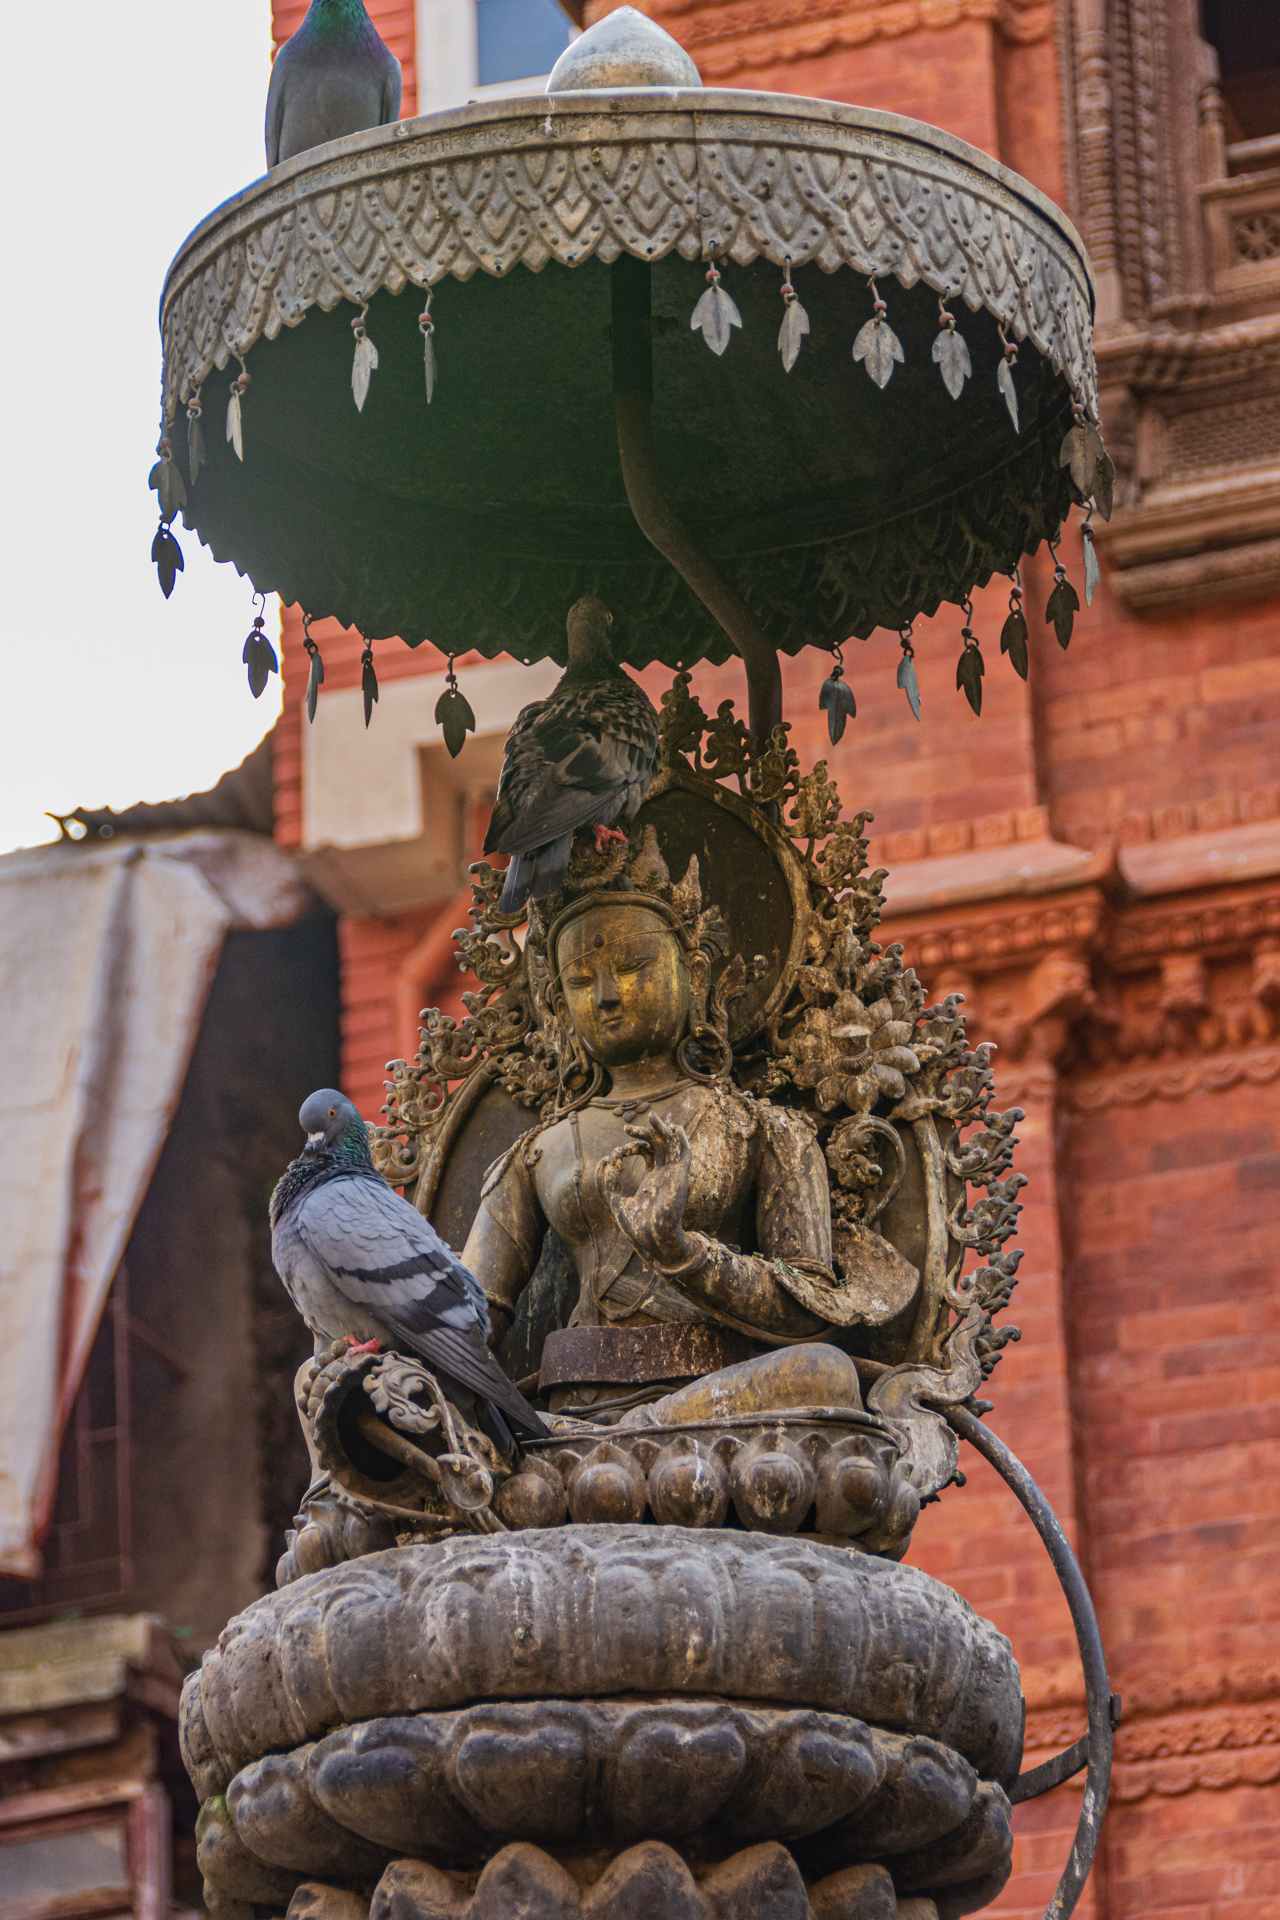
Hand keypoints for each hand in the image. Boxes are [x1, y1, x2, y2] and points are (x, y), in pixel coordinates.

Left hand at [598, 1114, 696, 1271]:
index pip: (648, 1153)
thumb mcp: (616, 1201)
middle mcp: (665, 1174)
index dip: (633, 1146)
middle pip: (661, 1144)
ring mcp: (673, 1175)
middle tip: (627, 1129)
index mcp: (653, 1179)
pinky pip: (685, 1155)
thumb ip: (610, 1182)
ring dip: (663, 1130)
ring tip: (653, 1117)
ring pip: (673, 1145)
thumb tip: (607, 1160)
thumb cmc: (636, 1227)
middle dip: (646, 1133)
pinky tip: (675, 1128)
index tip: (617, 1153)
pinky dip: (682, 1140)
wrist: (651, 1239)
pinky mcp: (680, 1177)